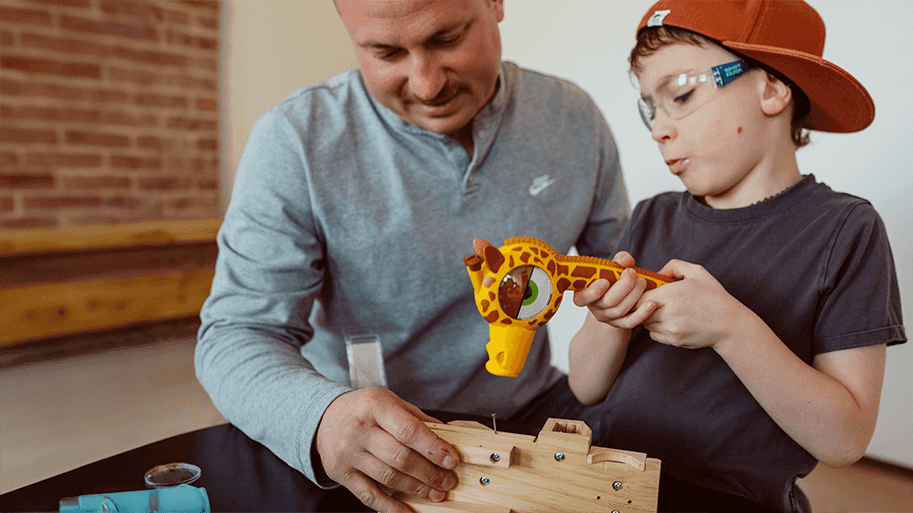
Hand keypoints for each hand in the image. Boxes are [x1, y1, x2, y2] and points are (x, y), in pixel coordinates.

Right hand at [315, 387, 459, 512]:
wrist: (323, 417)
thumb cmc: (363, 408)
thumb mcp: (389, 401)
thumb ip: (416, 418)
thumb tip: (446, 437)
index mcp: (375, 406)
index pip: (409, 430)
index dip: (434, 448)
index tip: (452, 461)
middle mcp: (359, 429)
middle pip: (401, 457)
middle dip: (430, 473)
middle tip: (448, 481)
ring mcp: (348, 452)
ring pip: (388, 477)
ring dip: (416, 489)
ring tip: (435, 493)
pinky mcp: (340, 472)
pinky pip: (369, 495)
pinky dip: (391, 506)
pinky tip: (408, 511)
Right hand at [573, 251, 656, 328]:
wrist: (620, 292)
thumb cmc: (613, 277)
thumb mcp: (613, 266)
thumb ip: (618, 260)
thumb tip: (626, 260)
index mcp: (585, 293)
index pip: (581, 298)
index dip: (592, 292)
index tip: (605, 281)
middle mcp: (594, 307)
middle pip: (607, 302)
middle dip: (623, 286)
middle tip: (632, 272)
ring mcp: (607, 317)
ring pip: (619, 310)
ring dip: (634, 295)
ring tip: (642, 281)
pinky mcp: (620, 324)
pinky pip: (630, 322)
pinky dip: (642, 313)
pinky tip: (651, 303)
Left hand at [638, 259, 749, 349]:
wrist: (730, 325)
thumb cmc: (714, 297)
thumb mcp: (697, 272)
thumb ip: (673, 266)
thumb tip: (656, 274)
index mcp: (672, 294)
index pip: (639, 295)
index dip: (639, 293)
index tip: (645, 291)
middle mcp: (668, 313)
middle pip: (639, 310)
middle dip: (642, 305)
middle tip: (652, 300)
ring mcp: (671, 329)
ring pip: (645, 323)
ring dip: (648, 317)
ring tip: (662, 310)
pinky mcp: (674, 341)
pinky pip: (653, 334)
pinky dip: (656, 328)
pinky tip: (668, 321)